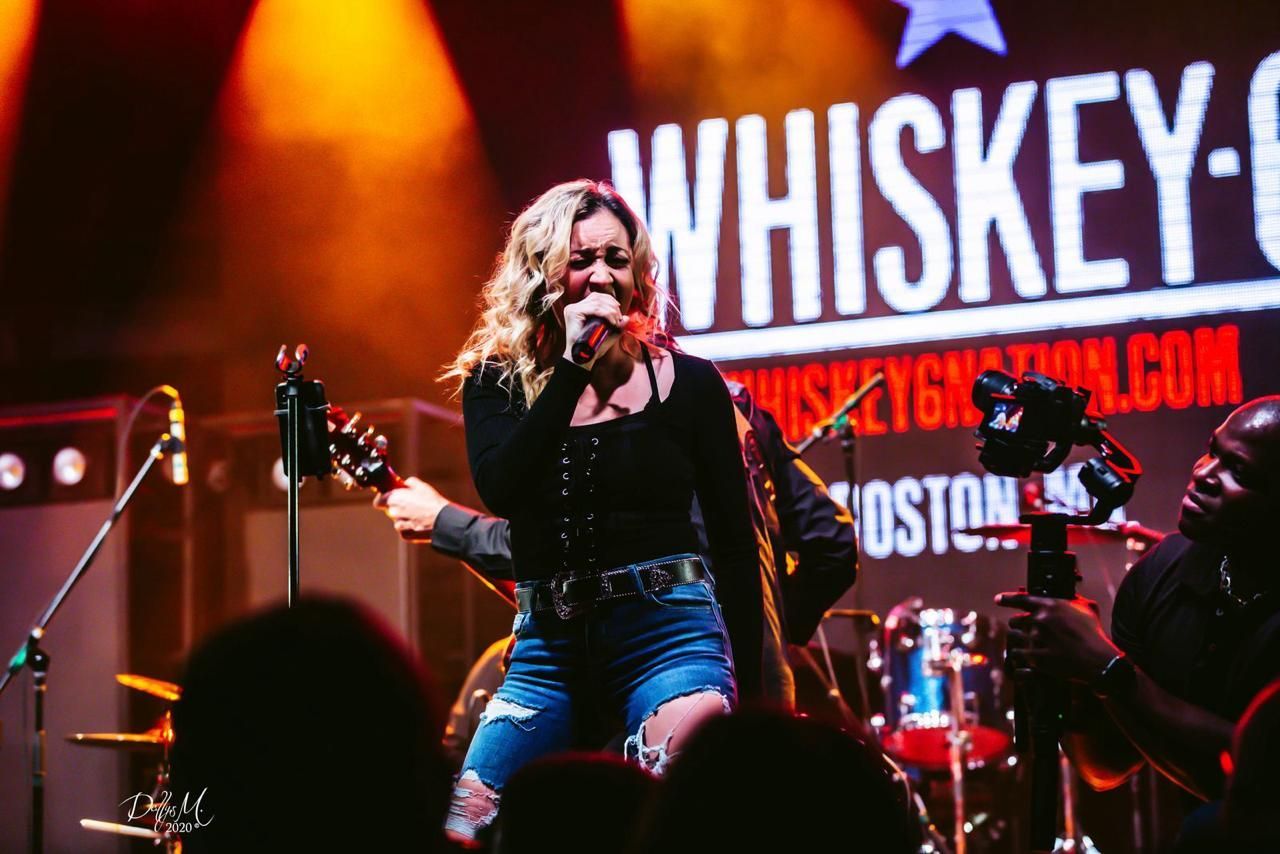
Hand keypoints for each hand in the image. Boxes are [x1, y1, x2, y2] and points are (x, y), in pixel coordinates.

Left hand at [373, 477, 448, 541]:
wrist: (442, 520)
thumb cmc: (432, 502)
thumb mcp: (422, 486)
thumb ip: (410, 482)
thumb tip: (406, 483)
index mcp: (394, 498)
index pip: (378, 502)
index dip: (383, 500)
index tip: (389, 499)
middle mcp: (393, 512)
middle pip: (390, 511)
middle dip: (398, 508)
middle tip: (411, 506)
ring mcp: (399, 525)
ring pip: (398, 521)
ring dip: (404, 519)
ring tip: (418, 515)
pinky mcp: (405, 535)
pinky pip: (404, 530)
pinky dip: (410, 528)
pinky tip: (420, 523)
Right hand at [562, 292, 627, 367]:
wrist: (584, 359)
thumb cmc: (594, 348)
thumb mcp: (609, 335)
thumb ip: (618, 326)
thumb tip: (627, 317)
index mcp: (580, 309)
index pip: (596, 297)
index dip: (610, 301)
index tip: (619, 313)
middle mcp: (574, 307)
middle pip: (597, 297)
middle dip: (612, 306)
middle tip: (619, 319)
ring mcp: (572, 309)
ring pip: (597, 302)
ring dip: (611, 311)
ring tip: (616, 322)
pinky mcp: (573, 313)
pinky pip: (594, 308)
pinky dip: (606, 314)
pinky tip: (612, 322)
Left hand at [995, 592, 1119, 683]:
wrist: (1098, 660)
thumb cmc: (1094, 634)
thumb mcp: (1087, 610)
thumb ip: (1073, 600)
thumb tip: (1069, 594)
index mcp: (1051, 606)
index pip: (1022, 599)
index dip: (1007, 599)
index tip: (998, 599)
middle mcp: (1040, 620)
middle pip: (1016, 620)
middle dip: (1017, 625)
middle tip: (1022, 630)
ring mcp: (1036, 638)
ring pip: (1014, 637)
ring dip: (1018, 641)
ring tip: (1023, 645)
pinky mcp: (1035, 657)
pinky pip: (1017, 654)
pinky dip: (1019, 656)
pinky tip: (1022, 659)